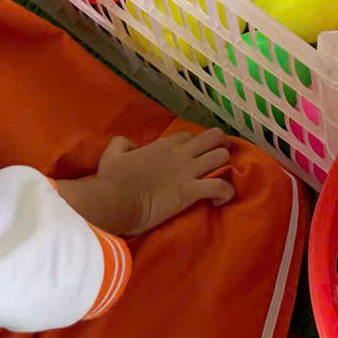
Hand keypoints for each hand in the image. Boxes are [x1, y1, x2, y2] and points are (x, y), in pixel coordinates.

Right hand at [95, 127, 236, 233]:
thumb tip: (127, 143)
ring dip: (226, 167)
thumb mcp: (111, 155)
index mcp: (163, 146)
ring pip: (221, 156)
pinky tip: (218, 201)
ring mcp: (187, 171)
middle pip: (214, 137)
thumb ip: (120, 144)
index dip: (195, 144)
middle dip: (221, 145)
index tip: (193, 157)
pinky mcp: (190, 191)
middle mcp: (179, 154)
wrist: (113, 201)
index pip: (189, 136)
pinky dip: (225, 193)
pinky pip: (220, 186)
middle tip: (218, 160)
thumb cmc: (111, 180)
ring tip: (220, 180)